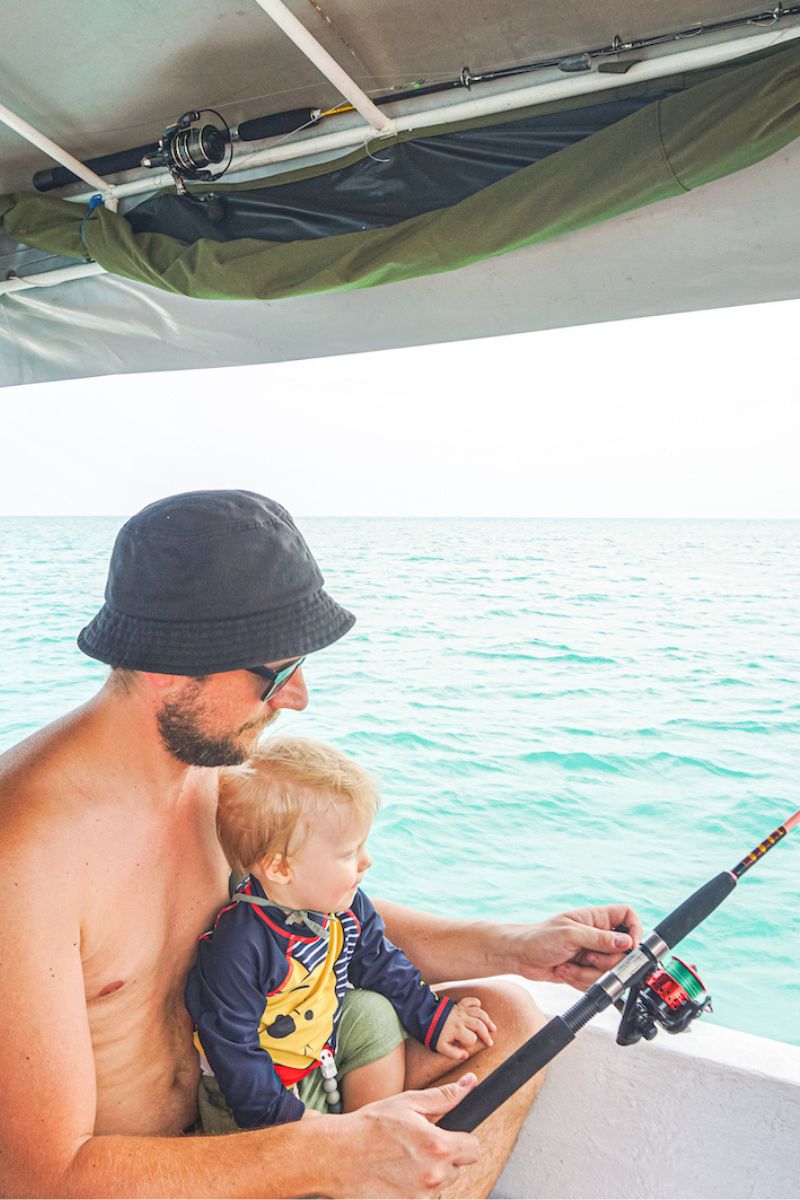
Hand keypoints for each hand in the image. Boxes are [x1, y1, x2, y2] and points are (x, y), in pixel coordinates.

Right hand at [335, 1074, 480, 1197]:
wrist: (335, 1155)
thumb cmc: (368, 1126)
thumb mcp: (407, 1103)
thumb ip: (444, 1097)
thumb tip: (469, 1084)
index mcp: (437, 1147)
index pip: (474, 1150)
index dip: (463, 1140)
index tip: (449, 1137)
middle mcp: (433, 1176)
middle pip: (457, 1168)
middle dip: (442, 1157)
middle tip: (415, 1145)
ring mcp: (419, 1198)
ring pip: (439, 1184)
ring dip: (427, 1174)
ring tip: (400, 1160)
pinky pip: (421, 1198)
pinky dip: (412, 1188)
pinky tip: (394, 1175)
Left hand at [437, 996, 495, 1060]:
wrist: (426, 1018)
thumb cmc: (434, 1034)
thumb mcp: (441, 1047)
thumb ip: (454, 1053)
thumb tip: (466, 1055)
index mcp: (457, 1030)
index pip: (472, 1038)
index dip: (472, 1043)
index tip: (470, 1046)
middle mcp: (461, 1019)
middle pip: (479, 1025)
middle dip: (486, 1034)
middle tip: (490, 1042)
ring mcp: (461, 1010)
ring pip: (479, 1013)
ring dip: (487, 1020)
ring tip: (492, 1028)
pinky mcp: (460, 1005)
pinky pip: (471, 1001)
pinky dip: (477, 1003)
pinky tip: (480, 1008)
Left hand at [500, 904, 642, 990]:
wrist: (520, 957)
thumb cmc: (539, 937)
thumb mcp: (570, 934)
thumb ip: (599, 939)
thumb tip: (626, 942)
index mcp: (596, 918)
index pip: (627, 915)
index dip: (634, 929)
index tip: (629, 945)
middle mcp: (597, 936)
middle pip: (622, 952)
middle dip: (602, 961)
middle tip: (584, 956)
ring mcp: (593, 954)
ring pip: (609, 971)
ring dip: (587, 973)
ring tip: (568, 964)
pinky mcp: (586, 971)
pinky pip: (596, 983)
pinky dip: (580, 981)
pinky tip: (565, 972)